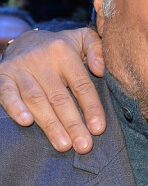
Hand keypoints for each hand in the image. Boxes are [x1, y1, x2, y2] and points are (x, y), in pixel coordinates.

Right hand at [0, 27, 105, 152]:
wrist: (27, 39)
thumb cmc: (62, 46)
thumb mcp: (84, 39)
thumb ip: (97, 49)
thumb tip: (100, 68)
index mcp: (64, 51)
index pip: (81, 84)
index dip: (91, 108)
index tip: (98, 129)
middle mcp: (41, 59)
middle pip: (60, 97)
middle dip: (73, 124)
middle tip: (84, 146)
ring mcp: (20, 68)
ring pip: (37, 100)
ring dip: (50, 125)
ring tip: (63, 145)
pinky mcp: (3, 75)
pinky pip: (6, 93)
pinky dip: (15, 107)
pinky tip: (26, 122)